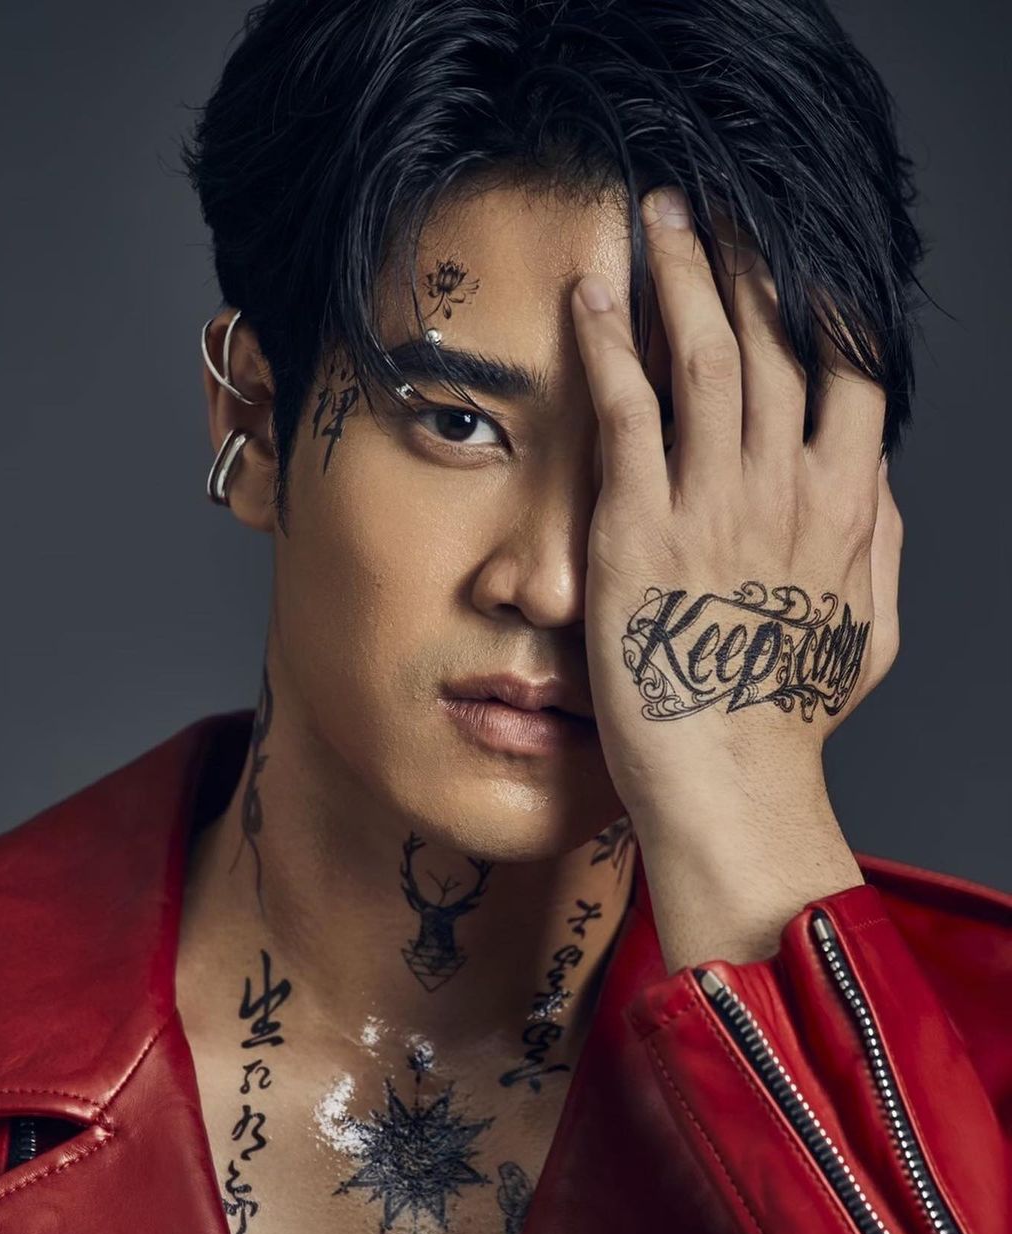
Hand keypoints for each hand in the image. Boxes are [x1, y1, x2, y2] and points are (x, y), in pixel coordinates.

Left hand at [571, 186, 903, 968]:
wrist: (729, 783)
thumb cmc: (788, 717)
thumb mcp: (865, 634)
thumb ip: (879, 548)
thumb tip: (875, 478)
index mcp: (842, 511)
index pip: (850, 375)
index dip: (823, 304)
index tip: (795, 257)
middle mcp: (784, 492)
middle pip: (775, 346)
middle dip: (744, 264)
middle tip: (709, 208)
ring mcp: (711, 508)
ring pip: (708, 361)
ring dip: (684, 278)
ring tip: (659, 219)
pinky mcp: (637, 531)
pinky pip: (629, 416)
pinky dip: (612, 349)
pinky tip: (595, 299)